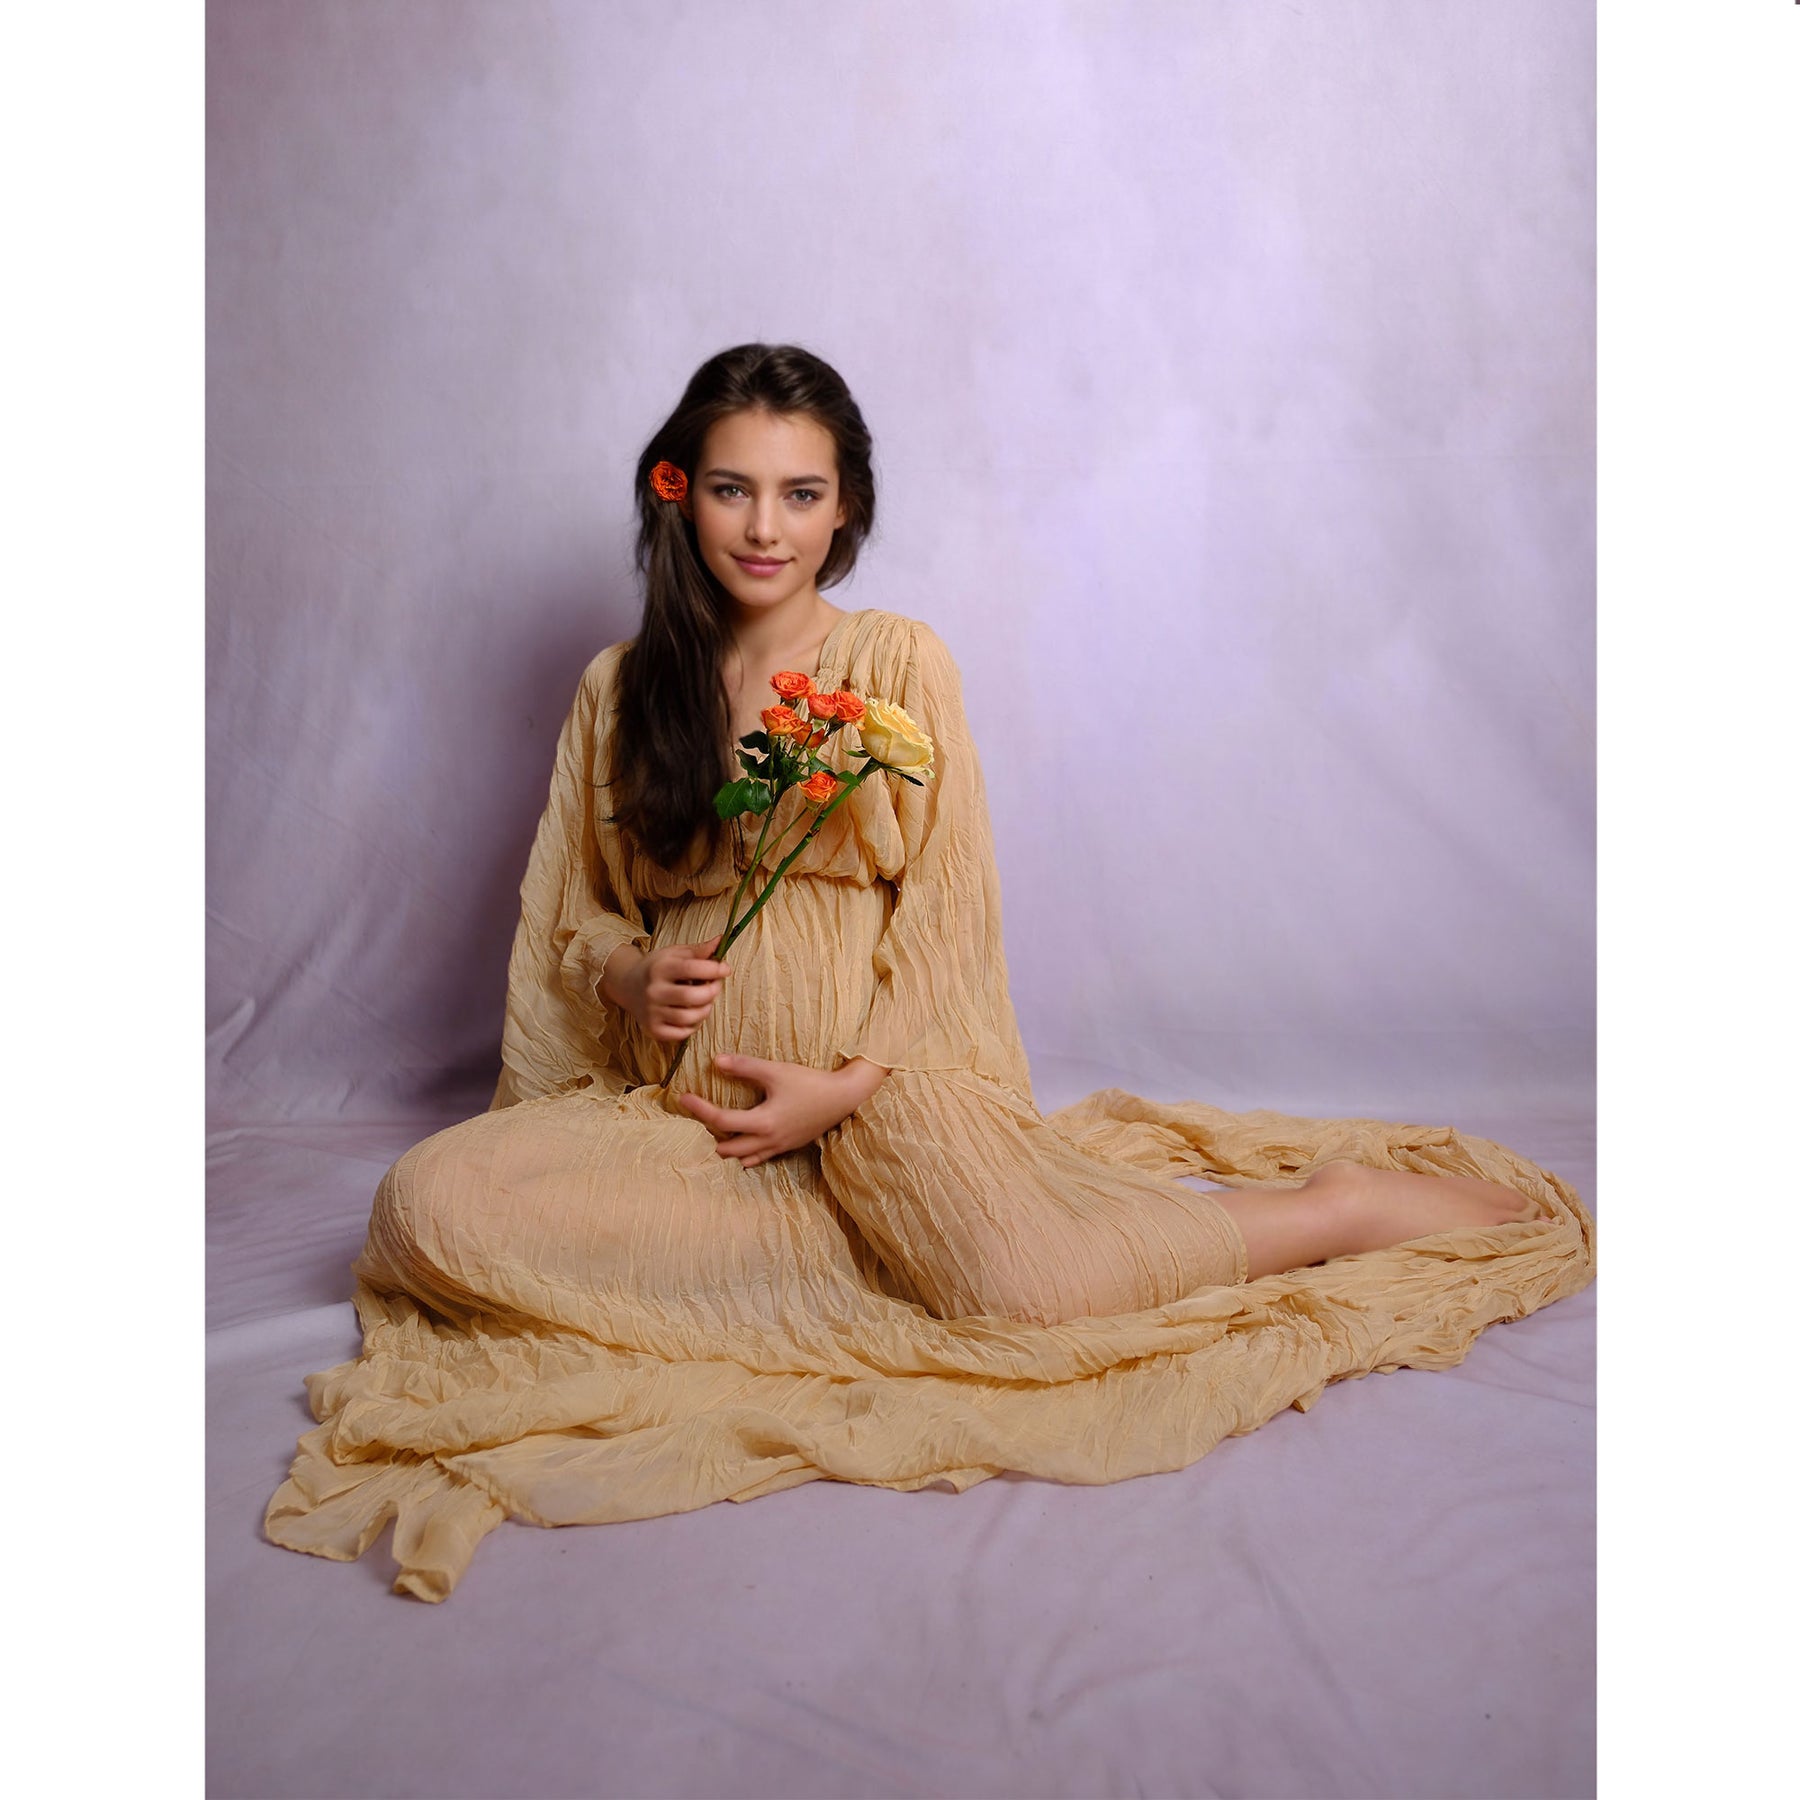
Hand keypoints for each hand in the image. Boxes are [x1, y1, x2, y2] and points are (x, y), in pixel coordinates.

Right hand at [601, 934, 730, 1041]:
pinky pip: (681, 1034)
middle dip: (712, 991)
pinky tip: (692, 1015)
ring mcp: (652, 1012)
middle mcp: (654, 991)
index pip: (692, 968)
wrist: (628, 985)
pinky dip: (693, 1026)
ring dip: (706, 1010)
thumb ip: (699, 950)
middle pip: (693, 997)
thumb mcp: (675, 954)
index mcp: (659, 968)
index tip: (725, 969)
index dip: (714, 969)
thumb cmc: (657, 968)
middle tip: (715, 986)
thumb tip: (721, 941)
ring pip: (689, 1018)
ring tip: (705, 1001)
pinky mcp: (653, 1029)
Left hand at [676, 1053, 887, 1167]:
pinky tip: (740, 1143)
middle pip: (727, 1148)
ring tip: (714, 1133)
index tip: (683, 1098)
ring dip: (726, 1148)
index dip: (699, 1110)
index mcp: (763, 1123)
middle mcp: (768, 1141)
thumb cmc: (810, 1082)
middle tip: (697, 1120)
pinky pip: (759, 1158)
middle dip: (708, 1137)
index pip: (721, 1121)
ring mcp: (779, 1147)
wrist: (843, 1098)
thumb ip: (745, 1067)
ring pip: (742, 1158)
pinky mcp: (788, 1147)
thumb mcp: (776, 1071)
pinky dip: (744, 1154)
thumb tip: (716, 1060)